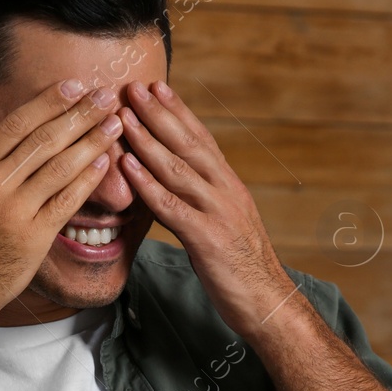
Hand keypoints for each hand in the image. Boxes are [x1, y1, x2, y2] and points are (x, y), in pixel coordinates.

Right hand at [0, 80, 123, 334]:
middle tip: (106, 95)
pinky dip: (87, 180)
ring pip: (61, 167)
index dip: (49, 102)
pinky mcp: (35, 239)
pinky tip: (105, 162)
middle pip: (45, 139)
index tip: (73, 86)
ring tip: (115, 123)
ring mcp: (17, 213)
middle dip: (80, 114)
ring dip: (92, 141)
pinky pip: (66, 203)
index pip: (17, 125)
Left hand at [117, 80, 294, 339]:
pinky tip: (128, 166)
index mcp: (229, 186)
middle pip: (188, 145)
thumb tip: (177, 187)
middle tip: (133, 87)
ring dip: (148, 140)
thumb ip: (203, 202)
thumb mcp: (224, 225)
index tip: (157, 88)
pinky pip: (172, 207)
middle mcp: (225, 191)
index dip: (178, 112)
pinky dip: (148, 183)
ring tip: (123, 116)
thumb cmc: (242, 270)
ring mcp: (218, 213)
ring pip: (178, 169)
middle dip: (159, 114)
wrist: (268, 303)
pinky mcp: (207, 239)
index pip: (202, 140)